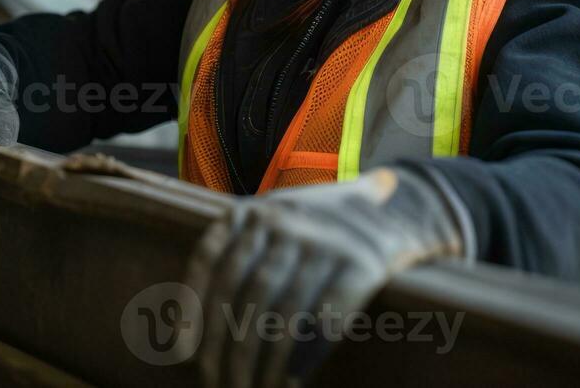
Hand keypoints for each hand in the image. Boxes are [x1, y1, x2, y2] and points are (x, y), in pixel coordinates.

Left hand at [191, 166, 472, 387]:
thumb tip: (180, 336)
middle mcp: (288, 218)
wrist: (400, 209)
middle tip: (221, 384)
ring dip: (262, 362)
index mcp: (258, 208)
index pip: (213, 263)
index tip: (188, 352)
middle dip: (229, 349)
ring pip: (280, 313)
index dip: (195, 312)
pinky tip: (291, 380)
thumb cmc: (324, 227)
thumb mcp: (276, 220)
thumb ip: (236, 257)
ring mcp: (326, 240)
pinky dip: (304, 355)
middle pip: (245, 295)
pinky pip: (324, 319)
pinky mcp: (363, 264)